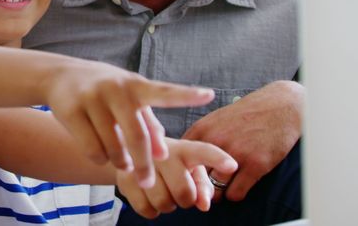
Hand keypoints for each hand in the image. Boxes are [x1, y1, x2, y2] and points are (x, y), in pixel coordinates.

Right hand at [45, 64, 214, 188]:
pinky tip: (101, 154)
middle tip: (147, 183)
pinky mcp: (71, 111)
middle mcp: (115, 89)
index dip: (185, 95)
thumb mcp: (131, 99)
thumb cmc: (107, 92)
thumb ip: (150, 124)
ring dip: (120, 162)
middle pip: (137, 136)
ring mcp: (91, 99)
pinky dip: (100, 159)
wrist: (61, 76)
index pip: (163, 92)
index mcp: (135, 85)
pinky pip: (92, 150)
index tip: (208, 95)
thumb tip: (164, 154)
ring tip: (121, 161)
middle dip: (144, 164)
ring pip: (113, 148)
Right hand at [117, 138, 236, 218]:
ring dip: (167, 204)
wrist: (128, 153)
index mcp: (184, 149)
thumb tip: (204, 205)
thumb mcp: (189, 168)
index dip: (218, 160)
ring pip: (164, 204)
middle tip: (178, 190)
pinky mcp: (124, 178)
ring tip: (161, 190)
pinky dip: (151, 209)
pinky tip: (148, 195)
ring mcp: (141, 165)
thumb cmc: (169, 164)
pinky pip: (147, 209)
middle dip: (185, 199)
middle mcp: (162, 153)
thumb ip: (203, 185)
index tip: (232, 166)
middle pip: (184, 193)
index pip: (203, 152)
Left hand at [182, 80, 303, 201]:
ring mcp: (235, 153)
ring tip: (225, 187)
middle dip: (201, 186)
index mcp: (202, 129)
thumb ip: (200, 138)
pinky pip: (236, 193)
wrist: (280, 106)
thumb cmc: (247, 115)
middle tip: (208, 187)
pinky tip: (240, 187)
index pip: (181, 160)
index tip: (192, 176)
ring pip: (215, 189)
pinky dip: (236, 195)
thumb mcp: (216, 119)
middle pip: (196, 177)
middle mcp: (215, 141)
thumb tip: (183, 162)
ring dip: (219, 192)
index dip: (185, 172)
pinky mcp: (255, 164)